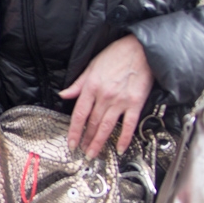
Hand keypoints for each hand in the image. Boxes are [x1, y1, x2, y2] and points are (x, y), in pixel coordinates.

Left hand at [58, 34, 153, 156]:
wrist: (140, 48)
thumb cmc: (116, 55)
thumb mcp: (91, 66)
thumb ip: (78, 84)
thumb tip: (63, 95)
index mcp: (91, 87)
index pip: (79, 114)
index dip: (74, 131)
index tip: (71, 143)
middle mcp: (104, 96)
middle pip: (92, 123)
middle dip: (86, 140)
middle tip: (82, 152)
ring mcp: (120, 100)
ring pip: (107, 126)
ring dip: (99, 142)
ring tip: (94, 154)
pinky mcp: (136, 102)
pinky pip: (129, 124)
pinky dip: (124, 138)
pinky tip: (119, 148)